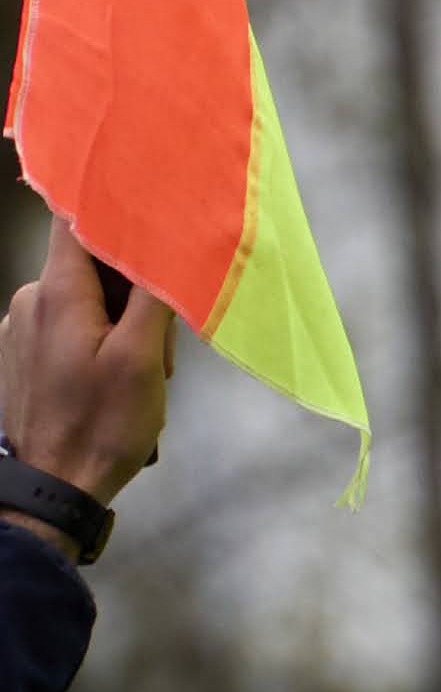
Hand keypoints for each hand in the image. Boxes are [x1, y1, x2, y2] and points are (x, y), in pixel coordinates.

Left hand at [1, 214, 173, 524]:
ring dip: (123, 321)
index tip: (153, 204)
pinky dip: (102, 339)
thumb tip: (166, 241)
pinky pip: (72, 325)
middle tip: (163, 339)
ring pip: (87, 298)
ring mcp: (23, 329)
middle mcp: (31, 300)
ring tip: (142, 372)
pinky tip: (116, 380)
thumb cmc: (101, 424)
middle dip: (136, 289)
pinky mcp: (24, 355)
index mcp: (56, 292)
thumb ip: (153, 294)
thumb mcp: (143, 359)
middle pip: (93, 264)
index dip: (113, 204)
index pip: (76, 220)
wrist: (52, 487)